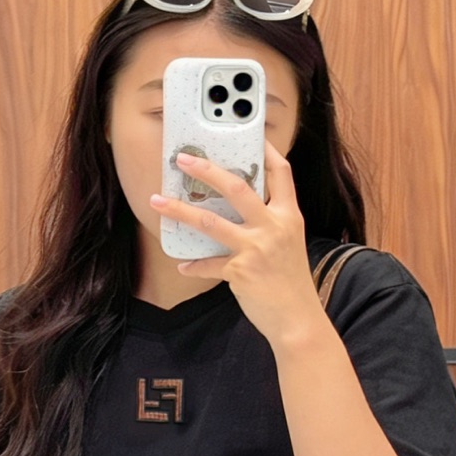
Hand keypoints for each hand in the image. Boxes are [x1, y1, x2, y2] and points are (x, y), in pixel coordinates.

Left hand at [148, 141, 328, 351]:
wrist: (298, 320)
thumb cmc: (291, 283)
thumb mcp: (289, 244)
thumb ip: (270, 223)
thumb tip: (239, 208)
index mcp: (289, 216)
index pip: (281, 173)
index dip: (266, 151)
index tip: (251, 136)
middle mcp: (274, 227)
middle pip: (238, 187)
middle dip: (207, 170)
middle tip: (184, 159)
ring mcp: (256, 248)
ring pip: (210, 221)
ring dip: (179, 210)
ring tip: (157, 201)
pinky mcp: (240, 271)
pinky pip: (209, 263)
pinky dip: (194, 264)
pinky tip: (183, 265)